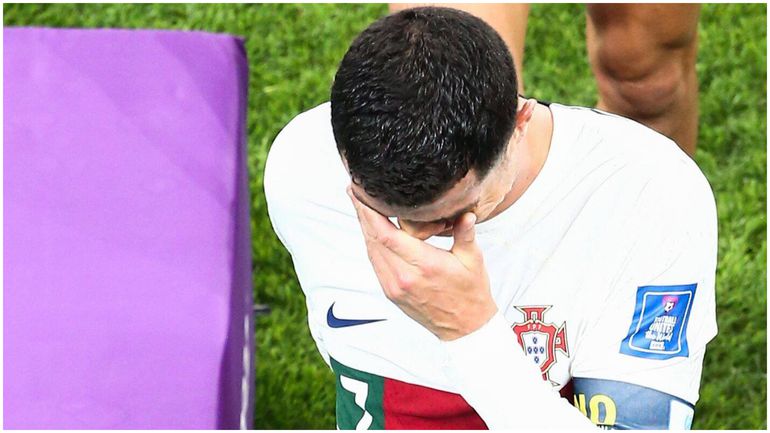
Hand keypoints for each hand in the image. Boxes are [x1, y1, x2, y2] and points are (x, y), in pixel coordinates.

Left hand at [348, 186, 497, 340]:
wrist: (465, 328)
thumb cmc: (471, 294)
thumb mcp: (473, 260)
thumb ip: (465, 233)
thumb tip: (465, 213)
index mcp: (424, 265)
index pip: (386, 235)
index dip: (369, 213)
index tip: (362, 194)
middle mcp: (404, 277)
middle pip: (373, 240)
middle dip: (362, 213)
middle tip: (355, 191)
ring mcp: (394, 286)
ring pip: (371, 251)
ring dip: (364, 228)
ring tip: (360, 206)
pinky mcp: (391, 292)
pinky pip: (375, 263)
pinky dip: (371, 244)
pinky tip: (371, 231)